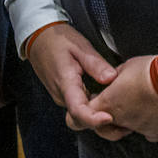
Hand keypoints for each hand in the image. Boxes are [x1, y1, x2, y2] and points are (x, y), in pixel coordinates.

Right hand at [26, 23, 126, 137]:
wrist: (38, 38)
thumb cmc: (58, 40)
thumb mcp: (80, 46)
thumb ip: (95, 63)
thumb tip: (111, 78)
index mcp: (65, 83)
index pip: (77, 110)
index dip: (93, 119)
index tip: (109, 117)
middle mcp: (62, 95)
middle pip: (81, 117)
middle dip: (99, 118)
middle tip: (119, 109)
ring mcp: (62, 97)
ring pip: (80, 113)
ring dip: (96, 111)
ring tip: (114, 100)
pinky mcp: (64, 95)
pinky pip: (79, 105)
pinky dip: (91, 104)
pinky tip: (103, 94)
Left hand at [87, 55, 157, 142]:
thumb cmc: (150, 70)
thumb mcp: (125, 66)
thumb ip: (113, 78)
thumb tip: (111, 80)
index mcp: (108, 103)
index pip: (83, 115)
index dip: (86, 108)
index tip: (93, 101)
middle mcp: (120, 120)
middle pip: (104, 127)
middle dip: (105, 117)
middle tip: (117, 102)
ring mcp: (137, 128)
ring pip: (126, 128)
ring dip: (128, 118)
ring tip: (139, 100)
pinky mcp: (154, 132)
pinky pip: (146, 131)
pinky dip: (147, 123)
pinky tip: (153, 108)